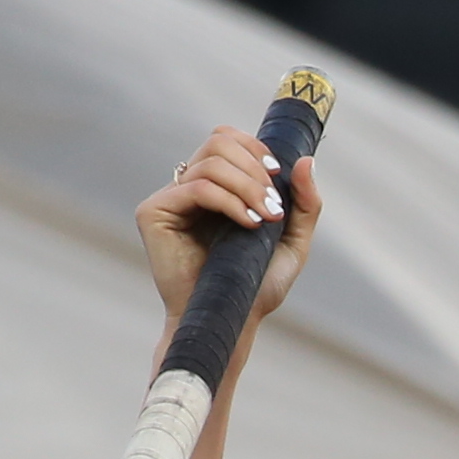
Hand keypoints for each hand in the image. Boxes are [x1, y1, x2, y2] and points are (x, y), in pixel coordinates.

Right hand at [134, 124, 321, 335]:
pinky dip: (229, 201)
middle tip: (273, 206)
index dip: (253, 148)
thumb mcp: (292, 240)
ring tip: (265, 219)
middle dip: (254, 170)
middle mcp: (186, 187)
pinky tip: (248, 224)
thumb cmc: (256, 285)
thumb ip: (303, 202)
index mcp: (213, 186)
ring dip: (247, 188)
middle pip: (218, 143)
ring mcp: (168, 199)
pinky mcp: (153, 213)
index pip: (225, 139)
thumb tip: (306, 159)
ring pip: (210, 164)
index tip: (277, 175)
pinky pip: (197, 188)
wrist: (233, 319)